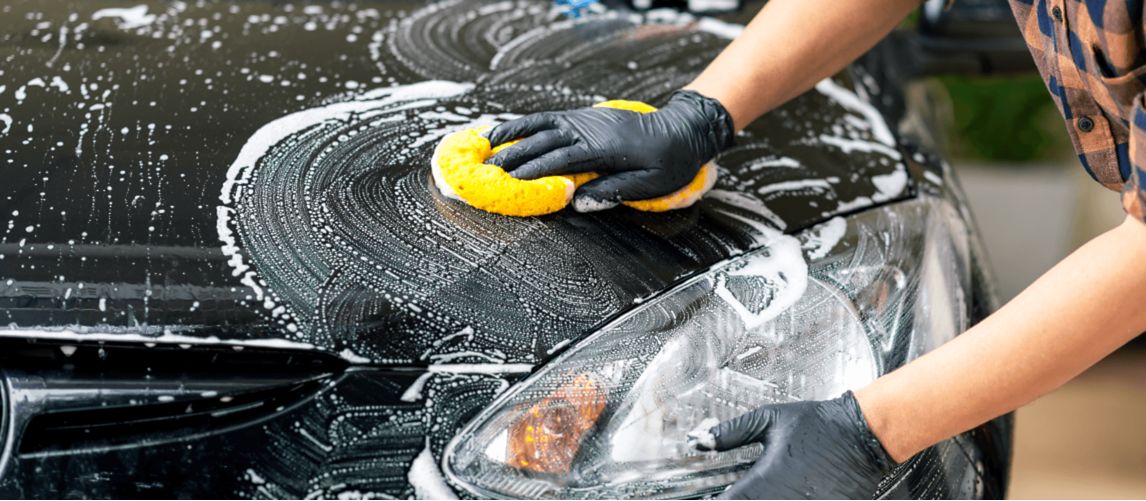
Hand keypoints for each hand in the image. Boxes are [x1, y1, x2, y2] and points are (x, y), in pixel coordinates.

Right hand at [485, 90, 733, 211]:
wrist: (682, 130)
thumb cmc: (669, 162)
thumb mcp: (650, 185)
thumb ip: (614, 192)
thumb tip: (578, 203)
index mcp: (604, 149)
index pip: (560, 160)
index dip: (534, 171)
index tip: (509, 183)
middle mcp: (590, 130)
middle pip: (544, 142)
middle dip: (513, 156)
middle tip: (487, 172)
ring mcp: (585, 120)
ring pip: (541, 125)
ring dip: (512, 135)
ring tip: (485, 145)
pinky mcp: (584, 117)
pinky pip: (549, 118)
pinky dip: (526, 123)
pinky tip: (509, 131)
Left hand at [691, 391, 895, 499]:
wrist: (864, 435)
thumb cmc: (821, 426)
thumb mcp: (769, 420)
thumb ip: (731, 432)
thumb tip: (701, 439)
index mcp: (764, 482)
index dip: (718, 500)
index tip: (713, 496)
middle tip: (737, 493)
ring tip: (763, 492)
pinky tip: (784, 494)